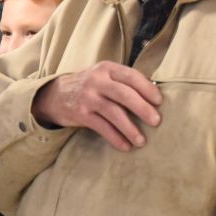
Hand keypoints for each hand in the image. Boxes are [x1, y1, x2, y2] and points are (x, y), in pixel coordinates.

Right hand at [31, 62, 162, 151]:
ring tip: (142, 141)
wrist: (55, 95)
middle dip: (142, 108)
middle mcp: (97, 81)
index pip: (131, 76)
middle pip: (124, 94)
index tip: (159, 101)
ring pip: (113, 113)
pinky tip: (125, 146)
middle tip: (157, 121)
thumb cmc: (89, 87)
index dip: (147, 89)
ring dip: (130, 128)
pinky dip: (115, 138)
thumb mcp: (104, 76)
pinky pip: (102, 127)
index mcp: (107, 69)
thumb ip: (123, 82)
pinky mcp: (80, 114)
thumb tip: (154, 97)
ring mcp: (87, 97)